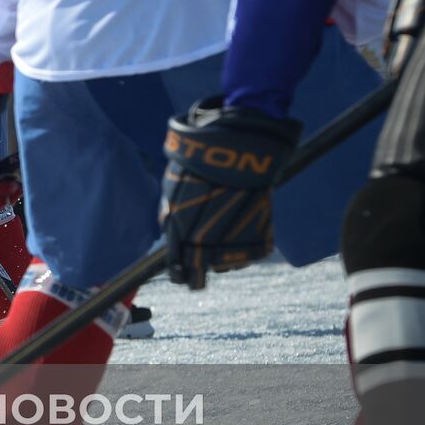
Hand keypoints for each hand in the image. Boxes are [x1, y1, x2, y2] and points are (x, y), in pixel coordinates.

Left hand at [159, 99, 300, 289]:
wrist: (238, 147)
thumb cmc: (200, 159)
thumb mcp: (174, 182)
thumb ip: (169, 211)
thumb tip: (168, 232)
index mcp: (177, 226)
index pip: (176, 264)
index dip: (178, 273)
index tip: (181, 277)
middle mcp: (202, 238)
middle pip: (199, 273)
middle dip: (197, 276)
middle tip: (198, 278)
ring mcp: (230, 238)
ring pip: (224, 266)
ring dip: (222, 260)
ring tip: (223, 246)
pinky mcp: (256, 235)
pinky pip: (248, 256)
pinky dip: (244, 252)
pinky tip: (241, 238)